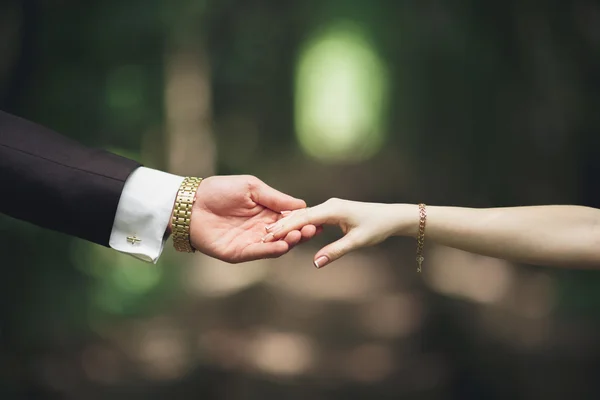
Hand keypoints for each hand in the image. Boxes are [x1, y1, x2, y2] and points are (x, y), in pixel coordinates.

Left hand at [190, 175, 317, 262]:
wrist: (190, 203)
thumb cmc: (219, 190)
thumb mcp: (251, 188)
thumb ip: (275, 198)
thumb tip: (301, 205)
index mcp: (266, 212)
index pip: (290, 219)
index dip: (304, 220)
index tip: (317, 220)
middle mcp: (262, 229)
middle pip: (286, 234)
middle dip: (300, 232)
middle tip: (312, 229)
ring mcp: (251, 242)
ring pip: (275, 245)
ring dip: (289, 242)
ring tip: (299, 235)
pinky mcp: (239, 253)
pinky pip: (259, 253)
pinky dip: (272, 251)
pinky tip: (283, 246)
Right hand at [264, 198, 417, 267]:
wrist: (391, 217)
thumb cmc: (376, 227)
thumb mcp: (357, 242)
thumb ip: (335, 251)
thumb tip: (315, 263)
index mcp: (333, 209)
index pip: (303, 218)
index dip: (285, 228)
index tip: (268, 236)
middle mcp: (329, 205)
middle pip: (299, 215)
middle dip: (281, 225)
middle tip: (262, 235)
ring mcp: (330, 207)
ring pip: (304, 215)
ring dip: (288, 224)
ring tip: (269, 233)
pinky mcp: (332, 211)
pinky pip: (311, 217)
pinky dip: (298, 223)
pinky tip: (288, 230)